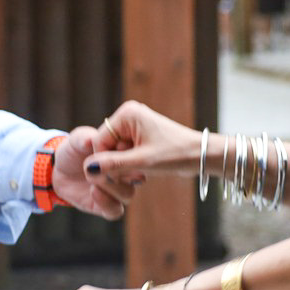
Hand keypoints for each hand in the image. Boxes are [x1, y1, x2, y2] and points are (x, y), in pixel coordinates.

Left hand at [50, 126, 135, 219]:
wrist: (60, 171)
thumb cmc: (74, 151)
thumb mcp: (76, 140)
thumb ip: (83, 137)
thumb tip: (90, 140)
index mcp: (125, 154)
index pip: (138, 154)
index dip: (129, 152)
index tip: (116, 146)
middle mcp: (126, 175)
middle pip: (137, 177)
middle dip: (123, 171)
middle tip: (106, 166)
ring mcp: (118, 191)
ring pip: (128, 194)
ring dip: (112, 187)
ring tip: (94, 179)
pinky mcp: (107, 206)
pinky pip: (115, 210)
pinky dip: (106, 202)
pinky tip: (94, 191)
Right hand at [85, 101, 202, 184]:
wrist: (201, 155)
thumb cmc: (175, 154)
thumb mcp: (142, 162)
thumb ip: (113, 165)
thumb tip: (87, 169)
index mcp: (127, 114)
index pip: (98, 142)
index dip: (104, 162)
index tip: (119, 176)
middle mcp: (128, 116)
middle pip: (106, 147)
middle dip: (116, 165)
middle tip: (136, 175)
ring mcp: (134, 127)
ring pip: (114, 154)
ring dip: (124, 167)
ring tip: (142, 173)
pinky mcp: (139, 137)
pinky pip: (124, 155)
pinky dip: (131, 166)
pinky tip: (144, 171)